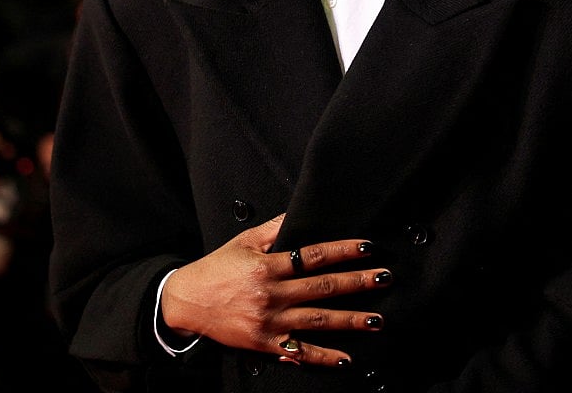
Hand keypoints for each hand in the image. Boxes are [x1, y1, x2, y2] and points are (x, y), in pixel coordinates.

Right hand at [161, 214, 388, 366]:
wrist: (186, 302)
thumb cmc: (216, 269)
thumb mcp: (243, 242)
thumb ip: (273, 230)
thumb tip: (296, 214)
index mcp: (267, 266)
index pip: (313, 256)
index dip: (342, 251)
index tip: (367, 247)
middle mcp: (271, 294)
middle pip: (322, 287)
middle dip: (357, 283)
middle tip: (384, 278)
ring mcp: (270, 321)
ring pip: (317, 320)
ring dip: (350, 320)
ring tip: (377, 320)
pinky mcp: (265, 343)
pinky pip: (299, 351)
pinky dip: (322, 356)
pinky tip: (345, 357)